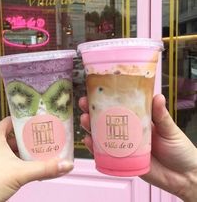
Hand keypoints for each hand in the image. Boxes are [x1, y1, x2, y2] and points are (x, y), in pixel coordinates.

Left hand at [0, 117, 72, 201]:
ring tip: (40, 149)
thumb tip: (66, 165)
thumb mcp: (20, 172)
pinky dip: (19, 159)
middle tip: (44, 136)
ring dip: (25, 149)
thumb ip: (45, 168)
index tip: (39, 120)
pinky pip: (9, 158)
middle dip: (29, 136)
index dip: (25, 119)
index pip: (12, 120)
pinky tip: (30, 164)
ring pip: (12, 147)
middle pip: (14, 134)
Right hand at [79, 94, 196, 201]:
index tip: (96, 92)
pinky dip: (95, 148)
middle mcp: (129, 131)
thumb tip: (158, 96)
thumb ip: (161, 115)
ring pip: (103, 135)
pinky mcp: (123, 160)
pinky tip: (89, 141)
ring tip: (84, 120)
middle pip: (106, 119)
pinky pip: (105, 153)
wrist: (184, 177)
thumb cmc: (179, 149)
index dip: (107, 99)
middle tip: (85, 105)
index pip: (120, 106)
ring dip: (91, 127)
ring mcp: (124, 145)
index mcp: (139, 120)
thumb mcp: (170, 130)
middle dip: (93, 111)